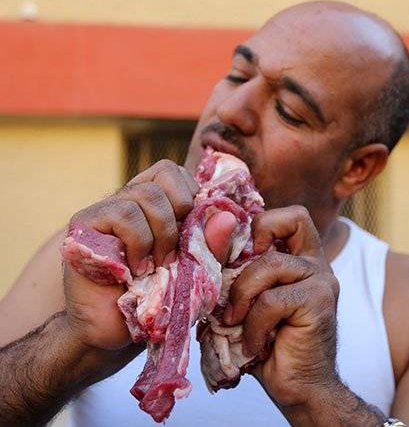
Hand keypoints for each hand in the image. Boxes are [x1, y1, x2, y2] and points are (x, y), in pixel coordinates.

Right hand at [64, 160, 198, 350]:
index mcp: (156, 204)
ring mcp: (105, 209)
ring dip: (160, 235)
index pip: (176, 172)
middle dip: (179, 217)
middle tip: (173, 255)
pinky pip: (124, 213)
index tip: (189, 230)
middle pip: (165, 176)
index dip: (190, 194)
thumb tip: (228, 216)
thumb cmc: (156, 299)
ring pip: (146, 194)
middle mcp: (130, 199)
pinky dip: (139, 242)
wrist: (115, 332)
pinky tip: (135, 269)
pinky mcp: (84, 223)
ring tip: (154, 266)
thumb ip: (212, 245)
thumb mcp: (195, 271)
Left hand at [222, 206, 340, 407]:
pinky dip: (254, 324)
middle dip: (251, 247)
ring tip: (236, 322)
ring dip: (242, 295)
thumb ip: (231, 267)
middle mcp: (316, 262)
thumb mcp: (242, 299)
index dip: (261, 225)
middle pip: (291, 219)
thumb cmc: (265, 343)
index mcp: (300, 257)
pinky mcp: (320, 301)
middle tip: (236, 284)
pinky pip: (272, 300)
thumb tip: (210, 228)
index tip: (237, 257)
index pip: (289, 215)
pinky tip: (255, 343)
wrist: (298, 387)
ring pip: (271, 264)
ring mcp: (322, 279)